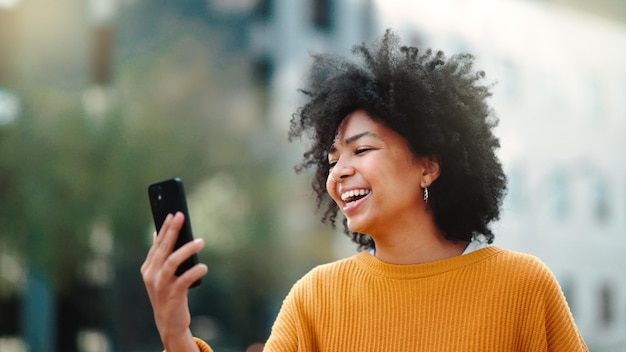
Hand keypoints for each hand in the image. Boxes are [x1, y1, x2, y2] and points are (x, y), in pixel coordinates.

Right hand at [141, 212, 207, 350]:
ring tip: (201, 241)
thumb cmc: (169, 293)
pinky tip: (203, 267)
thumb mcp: (161, 274)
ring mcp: (161, 286)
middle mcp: (152, 275)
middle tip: (181, 216)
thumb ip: (159, 256)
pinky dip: (194, 271)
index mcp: (148, 268)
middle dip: (172, 231)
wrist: (169, 321)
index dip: (164, 228)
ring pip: (172, 262)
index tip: (172, 214)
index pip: (157, 244)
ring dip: (186, 249)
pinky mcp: (173, 296)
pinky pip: (184, 280)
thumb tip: (156, 233)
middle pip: (163, 249)